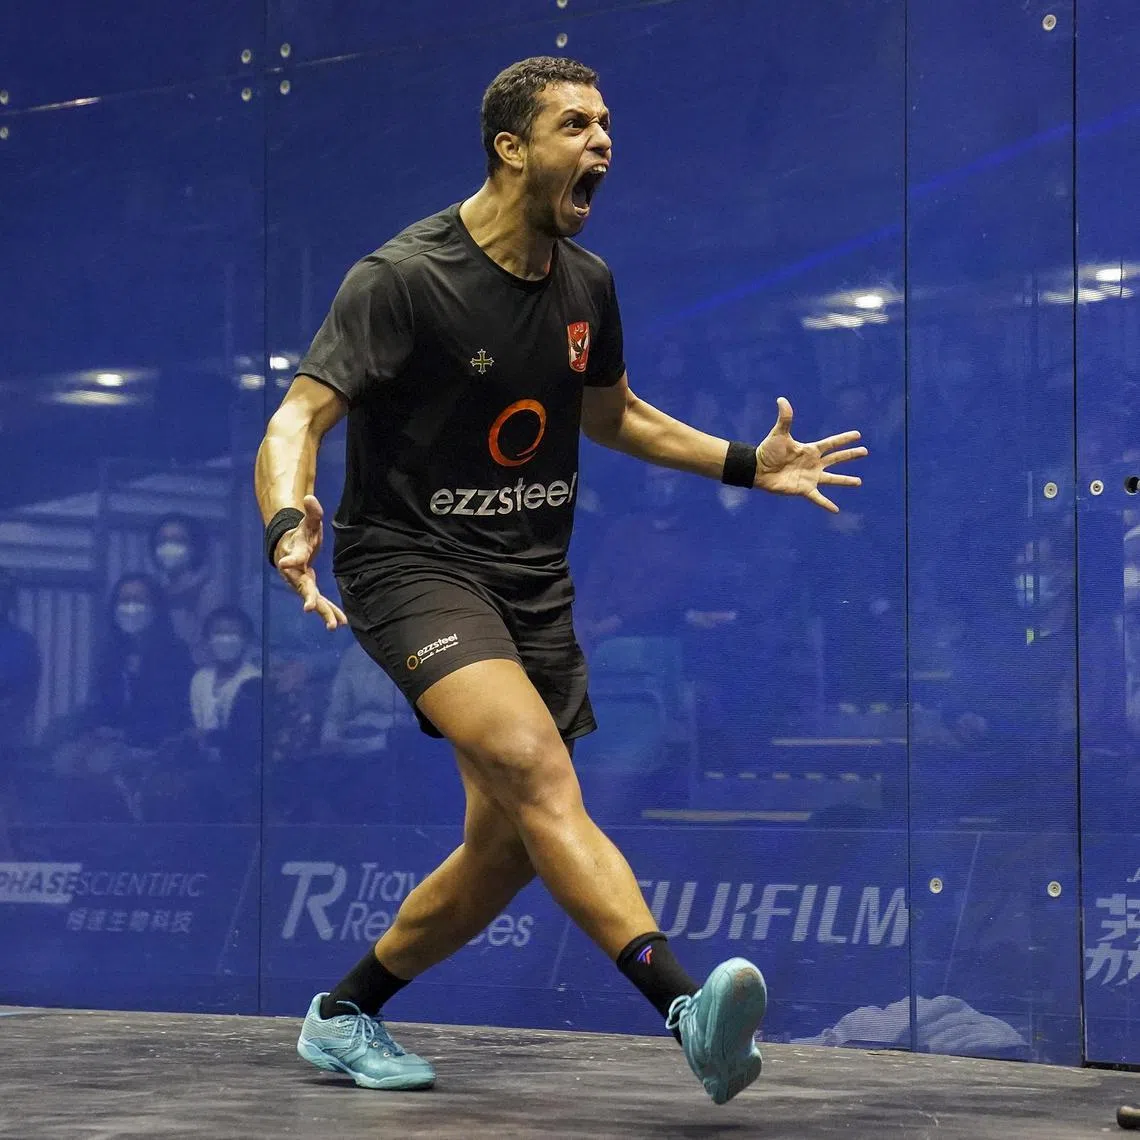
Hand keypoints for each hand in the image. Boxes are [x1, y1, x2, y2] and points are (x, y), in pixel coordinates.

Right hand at [274, 494, 347, 630]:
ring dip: (323, 612)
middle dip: (308, 597)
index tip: (285, 563)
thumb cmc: (300, 534)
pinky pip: (320, 602)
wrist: (289, 547)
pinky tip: (341, 622)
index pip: (291, 558)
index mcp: (293, 555)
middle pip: (302, 586)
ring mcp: (302, 583)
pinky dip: (329, 611)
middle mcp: (296, 573)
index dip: (289, 560)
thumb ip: (311, 512)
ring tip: (334, 626)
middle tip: (309, 608)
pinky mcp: (310, 588)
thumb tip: (310, 497)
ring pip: (312, 599)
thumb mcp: (308, 522)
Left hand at [754, 397, 866, 511]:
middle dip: (850, 455)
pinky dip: (826, 504)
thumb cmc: (768, 451)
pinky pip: (818, 498)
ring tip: (859, 482)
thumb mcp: (779, 434)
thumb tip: (781, 399)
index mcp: (810, 450)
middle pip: (836, 459)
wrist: (758, 469)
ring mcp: (810, 477)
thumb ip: (784, 418)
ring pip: (833, 479)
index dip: (844, 439)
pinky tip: (836, 510)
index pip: (831, 443)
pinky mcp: (804, 489)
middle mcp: (813, 463)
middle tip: (865, 452)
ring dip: (845, 481)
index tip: (858, 435)